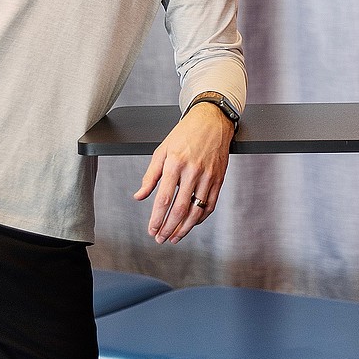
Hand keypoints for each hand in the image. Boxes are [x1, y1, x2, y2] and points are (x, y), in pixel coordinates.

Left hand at [133, 103, 233, 243]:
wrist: (212, 120)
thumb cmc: (185, 134)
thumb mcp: (162, 150)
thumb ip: (150, 176)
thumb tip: (139, 196)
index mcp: (175, 163)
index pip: (163, 199)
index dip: (156, 219)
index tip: (151, 230)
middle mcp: (192, 171)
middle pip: (179, 209)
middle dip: (168, 228)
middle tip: (161, 239)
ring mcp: (208, 176)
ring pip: (196, 210)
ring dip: (184, 228)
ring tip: (175, 237)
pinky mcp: (219, 178)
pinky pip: (210, 204)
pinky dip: (201, 218)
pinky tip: (192, 224)